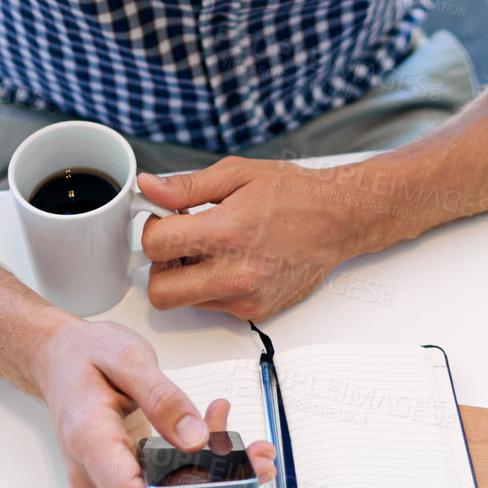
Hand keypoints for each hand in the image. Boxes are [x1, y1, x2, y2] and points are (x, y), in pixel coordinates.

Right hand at [34, 317, 274, 487]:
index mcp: (89, 440)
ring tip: (251, 449)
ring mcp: (108, 480)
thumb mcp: (126, 357)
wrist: (60, 360)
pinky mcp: (124, 477)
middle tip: (260, 460)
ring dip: (215, 482)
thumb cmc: (85, 355)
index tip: (223, 479)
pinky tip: (218, 435)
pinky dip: (199, 471)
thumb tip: (196, 439)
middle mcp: (95, 472)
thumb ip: (161, 397)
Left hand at [138, 157, 362, 320]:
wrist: (338, 219)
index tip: (164, 218)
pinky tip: (231, 260)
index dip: (152, 227)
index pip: (155, 245)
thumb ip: (185, 186)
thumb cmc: (293, 193)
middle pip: (161, 292)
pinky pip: (213, 306)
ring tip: (211, 246)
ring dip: (186, 276)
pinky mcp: (256, 312)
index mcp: (225, 232)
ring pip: (185, 301)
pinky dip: (211, 286)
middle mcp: (234, 274)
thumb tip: (148, 187)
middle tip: (178, 242)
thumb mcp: (236, 174)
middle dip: (160, 266)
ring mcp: (245, 299)